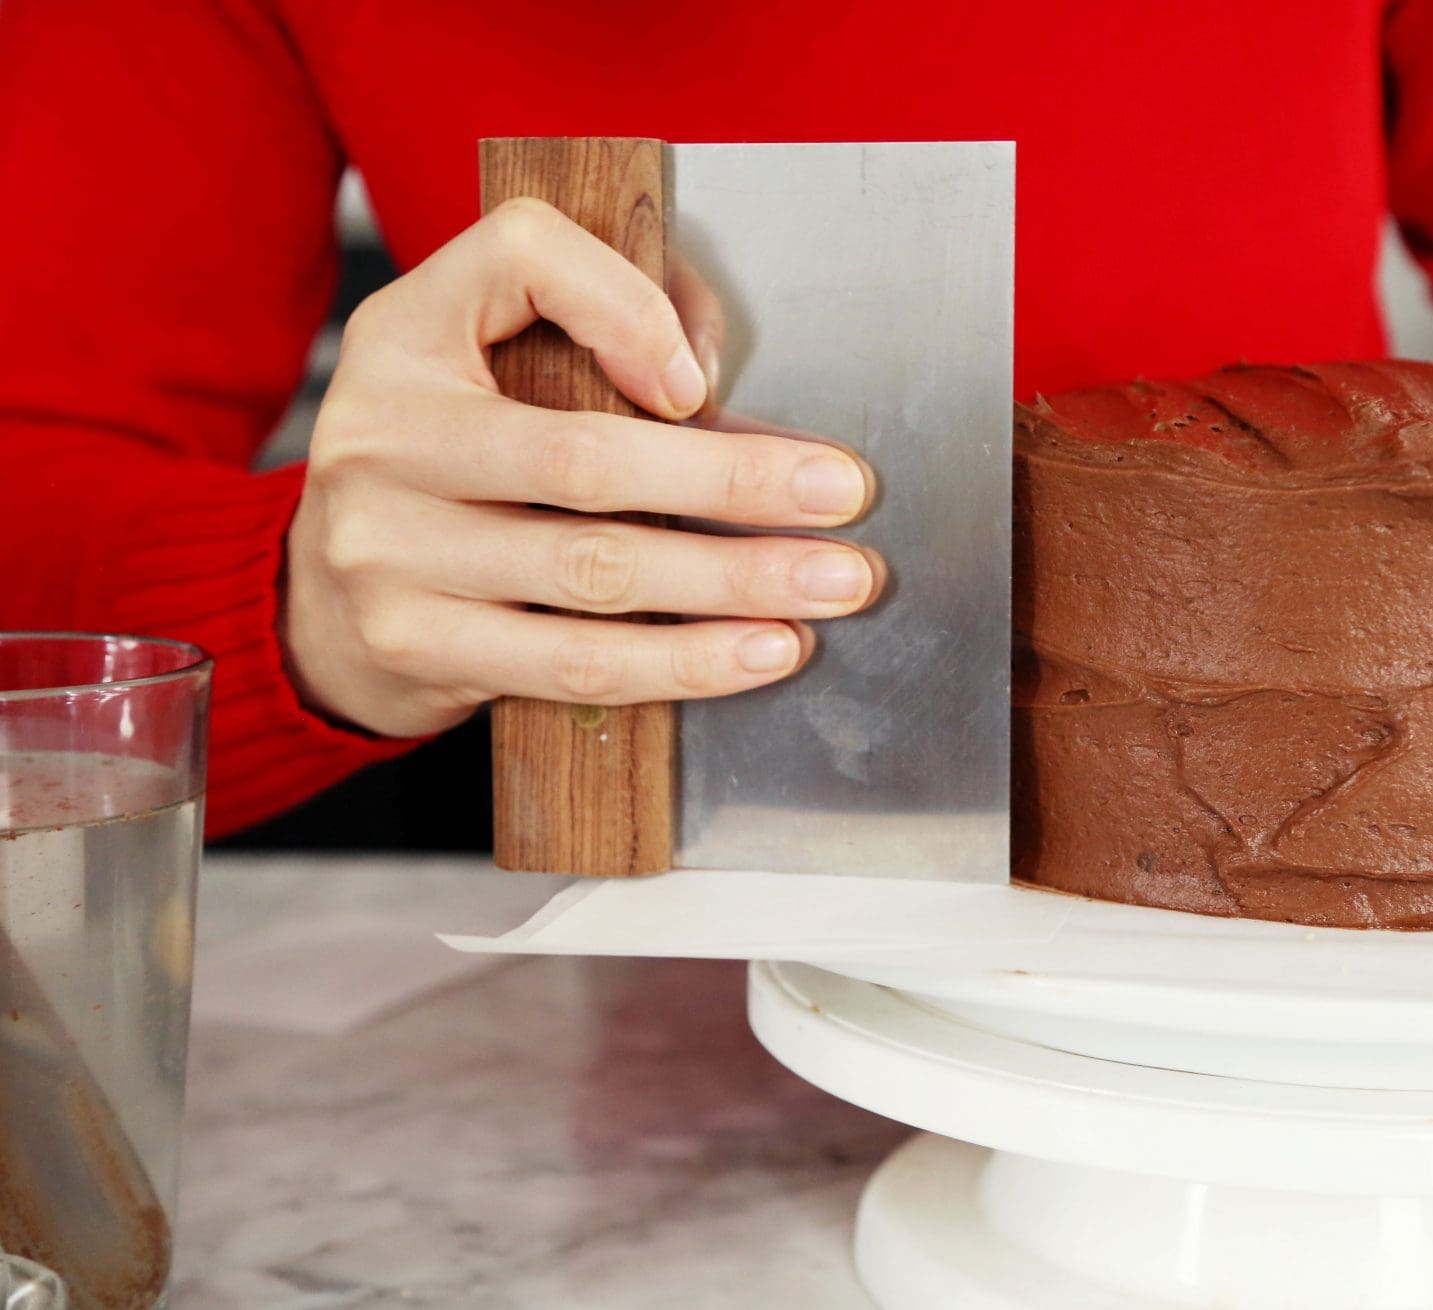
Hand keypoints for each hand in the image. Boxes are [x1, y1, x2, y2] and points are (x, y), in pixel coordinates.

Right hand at [282, 198, 880, 738]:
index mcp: (406, 332)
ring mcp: (389, 550)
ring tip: (832, 587)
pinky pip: (576, 664)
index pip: (520, 259)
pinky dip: (684, 663)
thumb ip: (606, 314)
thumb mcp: (489, 351)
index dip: (628, 308)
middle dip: (736, 483)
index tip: (705, 378)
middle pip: (583, 457)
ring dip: (734, 584)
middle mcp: (382, 435)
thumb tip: (705, 372)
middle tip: (844, 496)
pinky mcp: (419, 646)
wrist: (326, 598)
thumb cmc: (451, 457)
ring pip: (594, 573)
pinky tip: (762, 651)